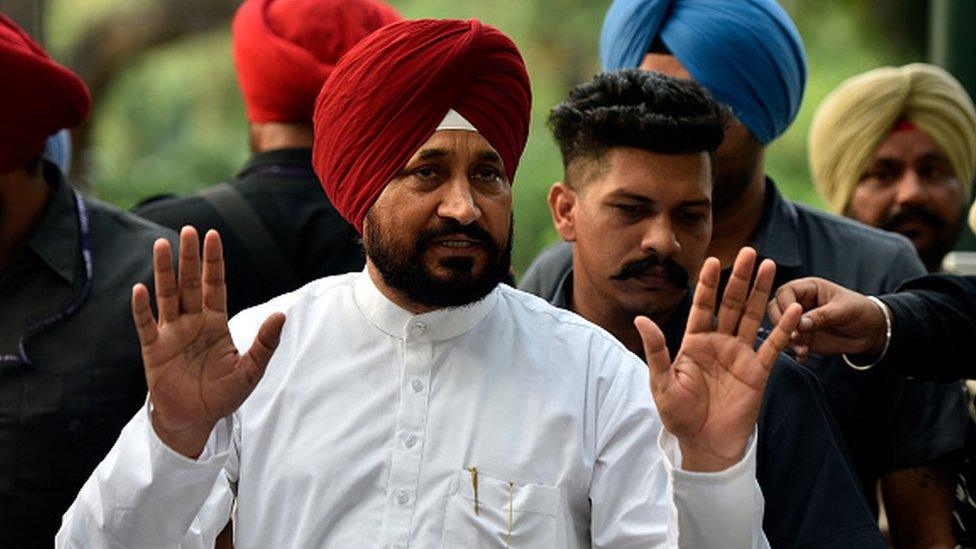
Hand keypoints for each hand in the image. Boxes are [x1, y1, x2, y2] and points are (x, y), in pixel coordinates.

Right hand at [131, 227, 285, 457]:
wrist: (195, 420)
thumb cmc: (222, 394)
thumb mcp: (250, 371)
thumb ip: (265, 344)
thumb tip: (281, 315)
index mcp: (215, 323)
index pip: (214, 285)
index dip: (213, 262)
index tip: (213, 235)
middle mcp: (192, 322)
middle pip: (189, 283)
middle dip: (189, 258)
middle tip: (189, 230)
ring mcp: (171, 334)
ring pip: (167, 296)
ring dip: (164, 272)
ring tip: (162, 245)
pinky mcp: (154, 350)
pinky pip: (146, 325)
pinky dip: (142, 309)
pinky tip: (140, 289)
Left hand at [637, 248, 800, 471]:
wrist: (704, 444)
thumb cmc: (679, 415)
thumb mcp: (661, 382)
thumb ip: (656, 350)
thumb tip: (641, 319)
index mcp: (694, 342)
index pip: (702, 306)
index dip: (708, 284)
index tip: (713, 260)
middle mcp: (719, 343)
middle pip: (730, 304)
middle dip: (739, 278)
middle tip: (748, 251)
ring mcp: (740, 355)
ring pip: (751, 316)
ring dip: (760, 292)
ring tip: (768, 266)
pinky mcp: (758, 371)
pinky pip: (772, 346)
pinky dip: (782, 328)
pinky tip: (792, 308)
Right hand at [767, 277, 885, 363]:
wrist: (871, 332)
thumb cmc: (860, 311)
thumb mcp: (844, 310)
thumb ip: (822, 316)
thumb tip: (800, 324)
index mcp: (808, 288)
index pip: (785, 293)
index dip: (785, 306)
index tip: (793, 321)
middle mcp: (799, 303)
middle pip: (775, 309)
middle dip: (782, 324)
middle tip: (794, 337)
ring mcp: (799, 321)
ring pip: (780, 328)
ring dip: (788, 340)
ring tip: (803, 350)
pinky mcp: (802, 337)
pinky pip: (790, 343)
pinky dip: (795, 350)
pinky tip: (804, 356)